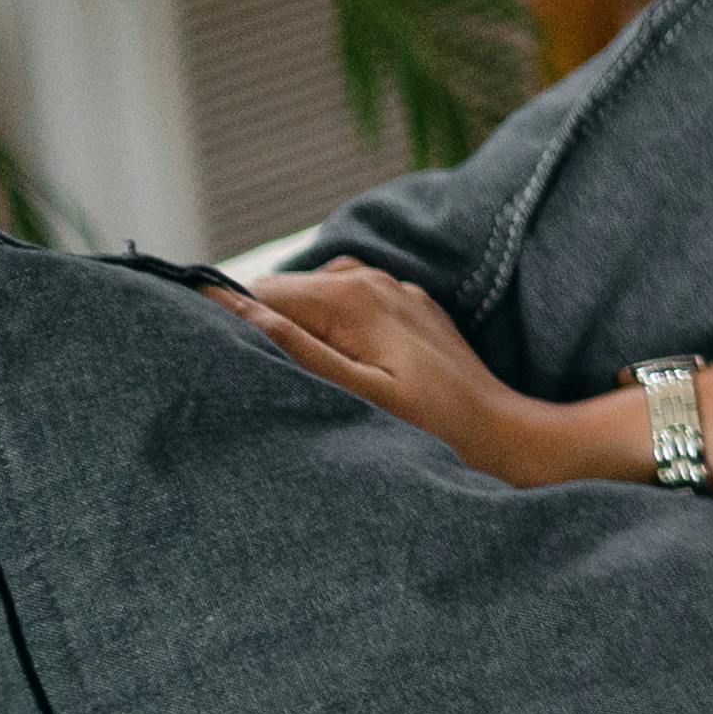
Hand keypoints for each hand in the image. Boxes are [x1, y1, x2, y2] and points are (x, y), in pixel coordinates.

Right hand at [220, 259, 627, 487]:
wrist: (501, 434)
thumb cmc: (430, 426)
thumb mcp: (354, 393)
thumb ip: (291, 347)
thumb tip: (224, 305)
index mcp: (349, 296)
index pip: (255, 292)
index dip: (225, 324)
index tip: (211, 361)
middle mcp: (368, 279)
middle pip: (279, 294)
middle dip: (256, 329)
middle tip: (250, 379)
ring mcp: (389, 290)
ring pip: (308, 300)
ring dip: (290, 331)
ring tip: (289, 377)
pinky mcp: (402, 310)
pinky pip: (342, 309)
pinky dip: (325, 331)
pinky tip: (329, 367)